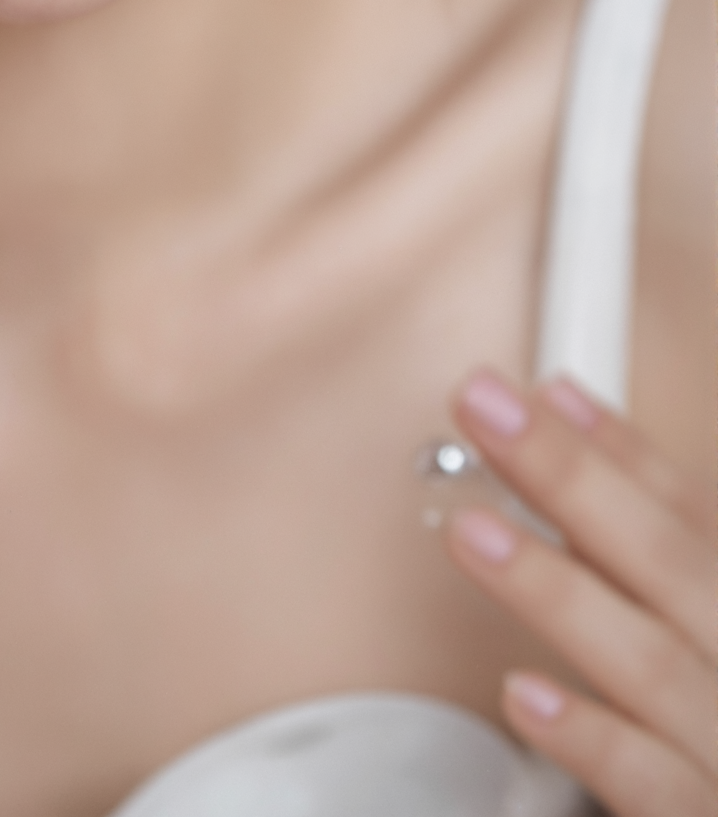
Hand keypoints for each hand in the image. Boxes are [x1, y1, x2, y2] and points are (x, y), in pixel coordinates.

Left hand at [446, 367, 716, 816]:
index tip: (535, 389)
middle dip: (572, 477)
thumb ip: (633, 528)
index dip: (616, 446)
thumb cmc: (706, 723)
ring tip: (472, 531)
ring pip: (653, 665)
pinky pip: (653, 785)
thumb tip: (560, 406)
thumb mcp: (692, 620)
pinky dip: (592, 738)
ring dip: (558, 593)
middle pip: (671, 562)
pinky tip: (523, 695)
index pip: (692, 514)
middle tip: (483, 408)